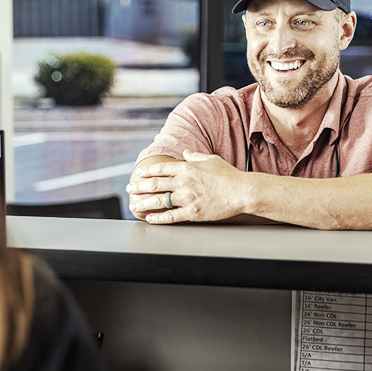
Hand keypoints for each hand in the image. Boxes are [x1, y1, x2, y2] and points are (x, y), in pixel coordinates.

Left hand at [126, 151, 247, 223]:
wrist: (242, 192)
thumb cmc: (228, 175)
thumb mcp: (210, 160)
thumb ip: (195, 156)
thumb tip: (185, 151)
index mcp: (187, 168)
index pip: (160, 169)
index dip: (147, 171)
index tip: (138, 174)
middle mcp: (184, 182)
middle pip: (155, 184)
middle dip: (139, 187)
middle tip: (129, 189)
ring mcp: (187, 198)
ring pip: (159, 201)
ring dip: (143, 203)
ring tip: (134, 205)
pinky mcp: (192, 213)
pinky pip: (171, 217)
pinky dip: (158, 218)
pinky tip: (149, 218)